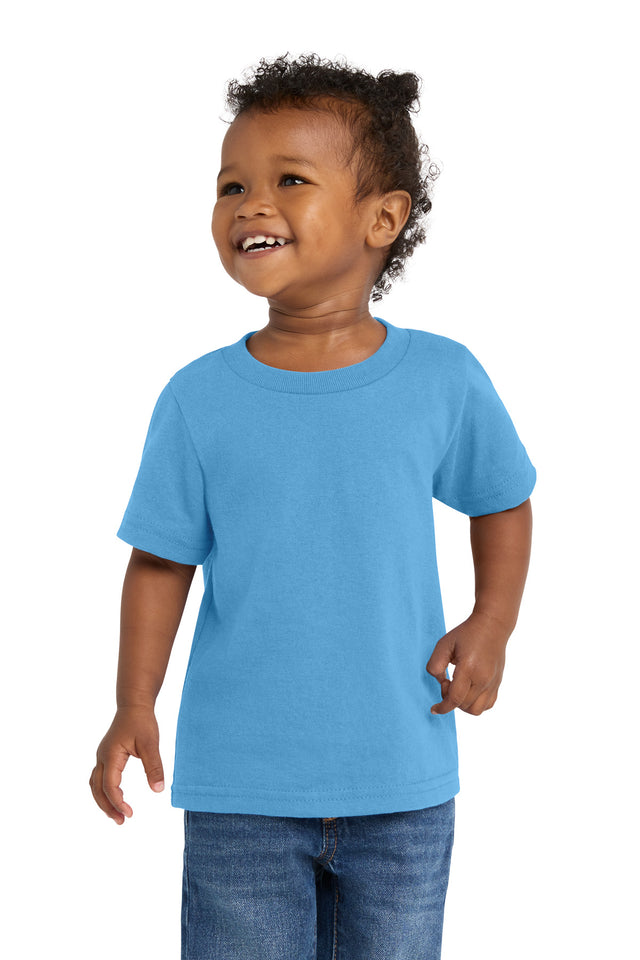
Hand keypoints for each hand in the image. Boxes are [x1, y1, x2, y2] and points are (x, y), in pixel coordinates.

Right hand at [89, 706, 164, 824]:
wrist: (134, 704)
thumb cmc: (142, 721)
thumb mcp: (150, 744)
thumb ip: (154, 766)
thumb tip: (158, 790)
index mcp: (110, 755)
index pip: (110, 786)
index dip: (118, 802)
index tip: (130, 814)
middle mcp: (102, 757)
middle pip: (97, 789)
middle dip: (108, 807)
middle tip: (122, 821)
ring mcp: (102, 756)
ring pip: (95, 785)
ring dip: (103, 801)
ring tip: (117, 815)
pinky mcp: (106, 755)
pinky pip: (99, 778)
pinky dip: (104, 791)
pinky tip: (116, 797)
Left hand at [426, 612, 509, 715]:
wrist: (492, 626)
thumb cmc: (466, 634)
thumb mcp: (443, 644)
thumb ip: (435, 665)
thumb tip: (440, 682)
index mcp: (468, 668)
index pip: (455, 699)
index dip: (442, 707)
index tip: (434, 709)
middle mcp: (483, 678)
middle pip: (463, 706)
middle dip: (450, 700)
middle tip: (447, 681)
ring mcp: (493, 682)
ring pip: (476, 710)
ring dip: (463, 706)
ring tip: (458, 689)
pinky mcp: (498, 683)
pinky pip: (487, 705)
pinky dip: (476, 704)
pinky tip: (469, 691)